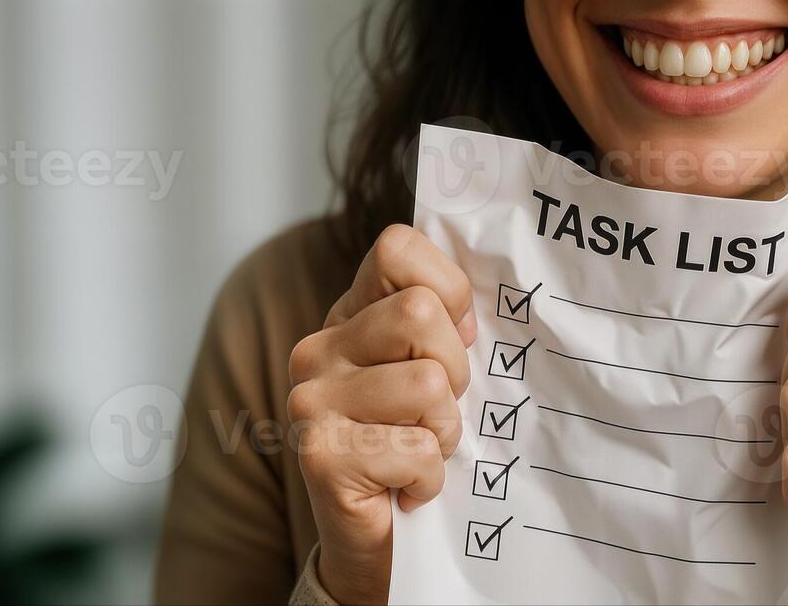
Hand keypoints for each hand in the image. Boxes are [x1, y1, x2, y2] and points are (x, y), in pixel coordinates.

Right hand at [287, 224, 475, 604]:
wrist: (375, 538)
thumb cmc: (412, 440)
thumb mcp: (432, 368)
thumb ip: (444, 324)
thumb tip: (474, 311)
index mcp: (350, 314)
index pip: (397, 248)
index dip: (447, 288)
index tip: (456, 334)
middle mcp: (319, 349)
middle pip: (422, 313)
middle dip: (454, 368)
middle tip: (436, 408)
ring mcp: (313, 401)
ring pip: (428, 384)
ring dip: (443, 429)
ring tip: (419, 448)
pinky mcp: (321, 455)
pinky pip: (417, 449)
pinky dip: (428, 476)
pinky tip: (406, 487)